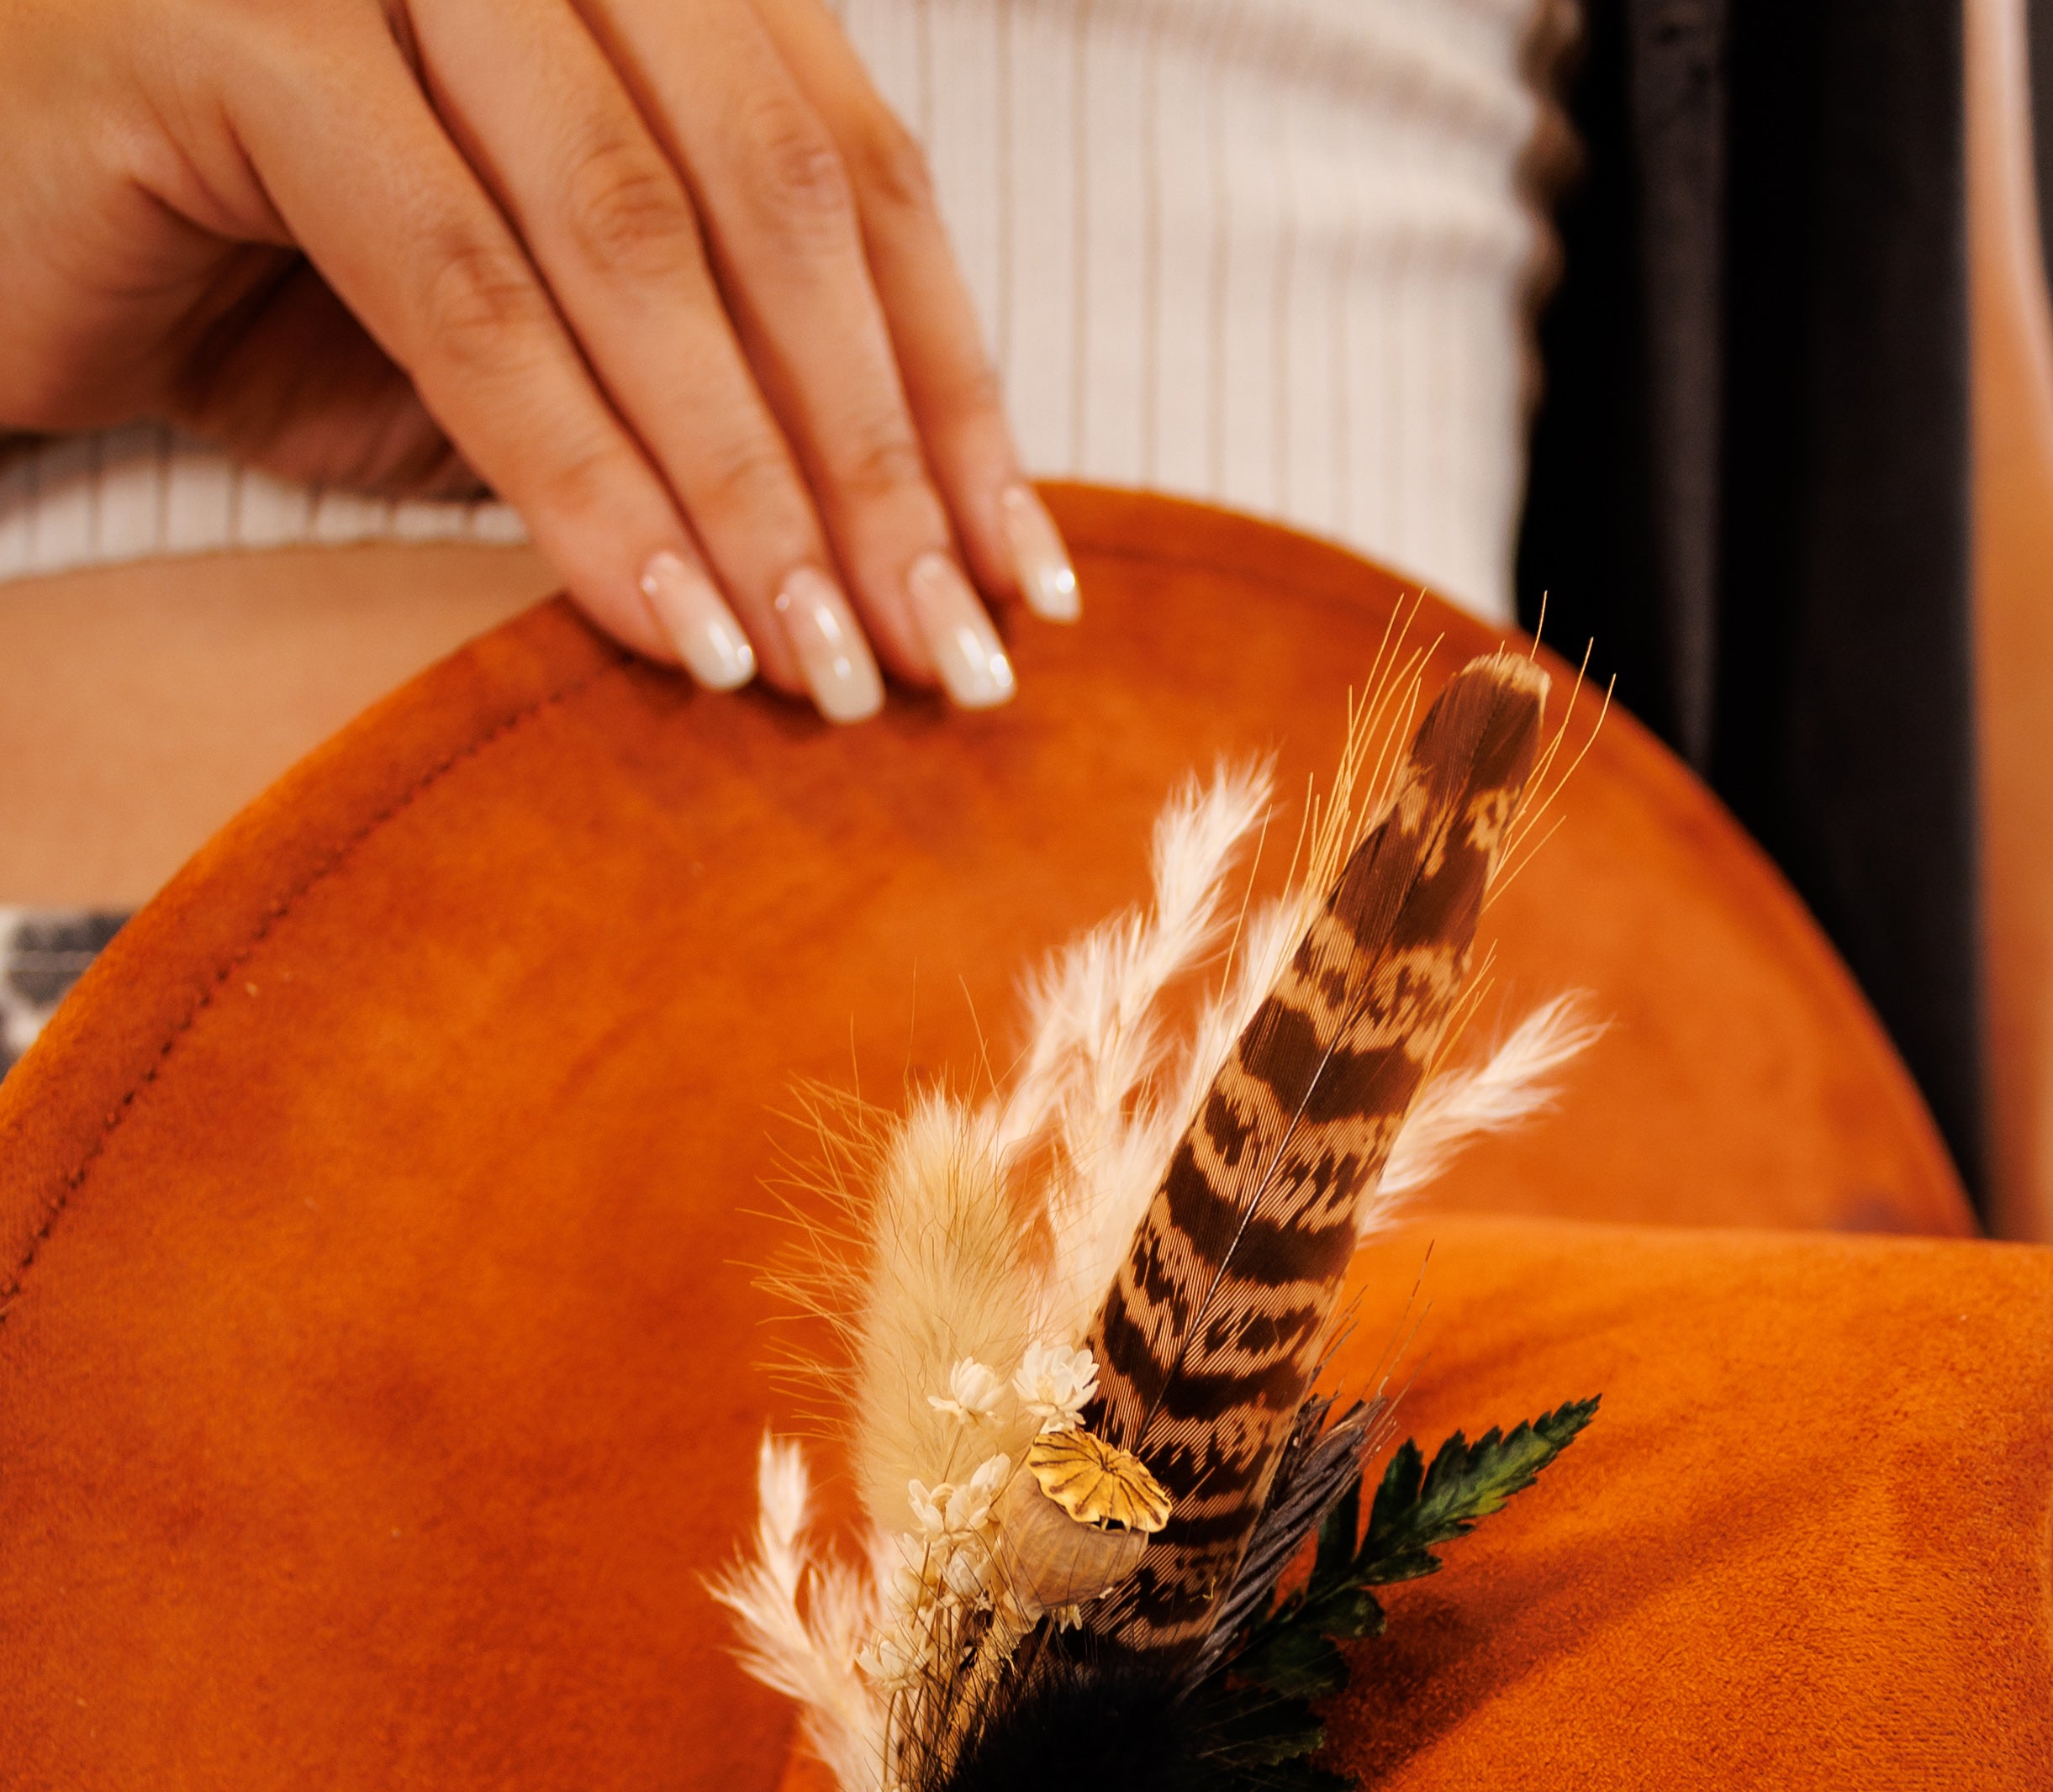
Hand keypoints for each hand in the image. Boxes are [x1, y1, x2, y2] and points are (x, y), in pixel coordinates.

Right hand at [0, 0, 1079, 718]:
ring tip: (833, 675)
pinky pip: (460, 291)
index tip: (1027, 578)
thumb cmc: (258, 275)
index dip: (950, 378)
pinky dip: (581, 476)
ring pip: (633, 240)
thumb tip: (906, 541)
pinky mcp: (233, 34)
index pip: (847, 163)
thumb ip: (691, 371)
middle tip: (950, 660)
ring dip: (751, 483)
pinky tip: (669, 627)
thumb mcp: (520, 327)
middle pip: (776, 190)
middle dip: (878, 452)